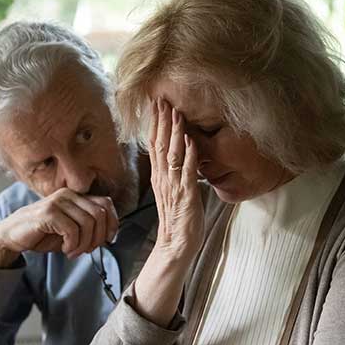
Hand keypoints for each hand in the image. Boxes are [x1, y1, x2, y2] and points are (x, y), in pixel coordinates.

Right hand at [0, 188, 117, 267]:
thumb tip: (109, 235)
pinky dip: (73, 244)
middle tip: (87, 250)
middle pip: (100, 214)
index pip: (106, 204)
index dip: (112, 224)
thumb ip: (88, 227)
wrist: (12, 235)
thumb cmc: (42, 233)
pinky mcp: (48, 213)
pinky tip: (66, 250)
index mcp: (75, 196)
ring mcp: (57, 202)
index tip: (107, 241)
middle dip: (98, 237)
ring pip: (88, 222)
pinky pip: (72, 230)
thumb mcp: (71, 230)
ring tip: (74, 251)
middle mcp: (68, 194)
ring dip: (85, 243)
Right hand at [132, 98, 203, 325]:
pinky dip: (189, 156)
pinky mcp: (186, 196)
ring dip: (174, 133)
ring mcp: (174, 187)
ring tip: (176, 112)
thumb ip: (174, 173)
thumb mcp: (174, 191)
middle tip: (162, 99)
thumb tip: (179, 155)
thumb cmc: (178, 219)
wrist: (176, 245)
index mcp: (160, 177)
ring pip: (172, 155)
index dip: (155, 124)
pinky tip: (190, 141)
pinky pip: (187, 173)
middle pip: (160, 145)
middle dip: (162, 121)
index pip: (155, 145)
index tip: (156, 104)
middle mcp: (164, 179)